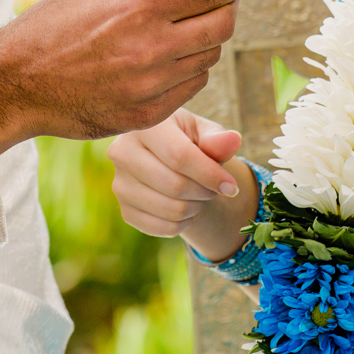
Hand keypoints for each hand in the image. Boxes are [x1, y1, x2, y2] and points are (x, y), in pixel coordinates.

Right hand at [0, 0, 248, 170]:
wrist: (16, 82)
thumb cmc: (57, 23)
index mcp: (140, 6)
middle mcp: (152, 48)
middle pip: (224, 24)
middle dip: (225, 7)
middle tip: (208, 1)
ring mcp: (151, 87)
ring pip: (211, 57)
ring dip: (203, 40)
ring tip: (171, 31)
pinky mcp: (148, 116)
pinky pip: (192, 87)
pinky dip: (186, 70)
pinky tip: (159, 60)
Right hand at [107, 109, 258, 261]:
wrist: (167, 160)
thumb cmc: (189, 140)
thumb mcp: (204, 133)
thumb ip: (218, 139)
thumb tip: (233, 140)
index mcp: (144, 126)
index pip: (179, 156)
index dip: (210, 175)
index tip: (232, 186)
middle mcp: (122, 152)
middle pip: (174, 185)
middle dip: (204, 192)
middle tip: (215, 188)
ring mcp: (119, 184)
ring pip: (170, 209)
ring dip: (196, 208)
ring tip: (201, 195)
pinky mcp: (124, 209)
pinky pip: (162, 227)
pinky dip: (183, 223)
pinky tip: (188, 207)